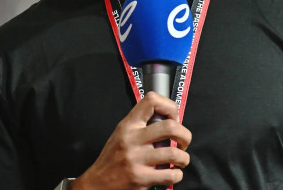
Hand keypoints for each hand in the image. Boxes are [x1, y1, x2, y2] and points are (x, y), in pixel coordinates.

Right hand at [72, 92, 191, 189]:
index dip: (170, 107)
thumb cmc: (113, 159)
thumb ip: (141, 125)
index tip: (174, 118)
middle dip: (185, 135)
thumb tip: (169, 120)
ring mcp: (136, 159)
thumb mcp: (122, 134)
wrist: (96, 184)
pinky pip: (170, 175)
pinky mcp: (140, 179)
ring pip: (174, 153)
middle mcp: (132, 140)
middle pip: (170, 127)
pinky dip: (177, 175)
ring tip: (181, 160)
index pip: (151, 101)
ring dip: (184, 158)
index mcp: (128, 125)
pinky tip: (173, 174)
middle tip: (184, 142)